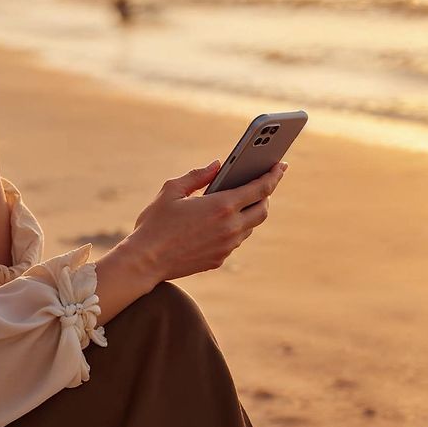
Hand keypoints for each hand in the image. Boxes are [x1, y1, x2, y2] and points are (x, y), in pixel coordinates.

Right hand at [119, 160, 287, 283]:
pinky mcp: (220, 259)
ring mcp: (227, 246)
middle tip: (262, 184)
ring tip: (242, 201)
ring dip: (250, 212)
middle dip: (266, 195)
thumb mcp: (172, 190)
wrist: (145, 261)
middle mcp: (230, 227)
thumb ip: (197, 175)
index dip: (274, 175)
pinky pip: (235, 240)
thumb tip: (216, 165)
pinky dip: (235, 228)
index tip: (281, 165)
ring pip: (250, 226)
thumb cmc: (155, 222)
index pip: (261, 188)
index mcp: (222, 205)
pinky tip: (223, 221)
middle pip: (263, 209)